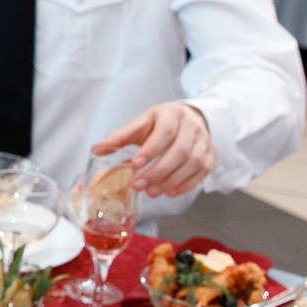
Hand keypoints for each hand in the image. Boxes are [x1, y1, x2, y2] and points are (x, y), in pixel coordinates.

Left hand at [94, 101, 215, 198]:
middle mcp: (192, 126)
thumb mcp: (140, 124)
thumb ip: (120, 137)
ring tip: (152, 192)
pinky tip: (169, 192)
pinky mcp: (211, 154)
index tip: (135, 165)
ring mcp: (204, 140)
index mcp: (171, 114)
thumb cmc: (159, 123)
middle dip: (158, 171)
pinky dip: (186, 185)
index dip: (151, 150)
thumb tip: (96, 149)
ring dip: (172, 180)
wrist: (189, 119)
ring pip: (193, 163)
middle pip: (180, 151)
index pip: (165, 132)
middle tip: (139, 185)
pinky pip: (203, 172)